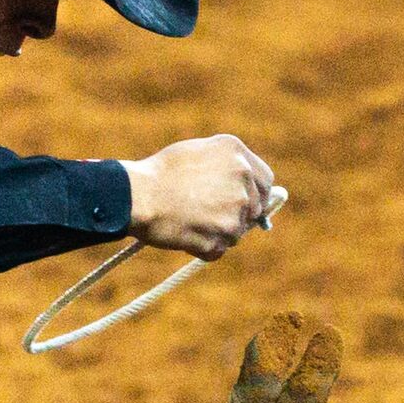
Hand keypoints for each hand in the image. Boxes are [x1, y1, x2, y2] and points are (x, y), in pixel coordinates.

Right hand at [121, 135, 278, 259]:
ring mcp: (235, 210)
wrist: (138, 196)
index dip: (254, 194)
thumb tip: (250, 187)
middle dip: (233, 216)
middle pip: (253, 210)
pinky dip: (203, 248)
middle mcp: (243, 180)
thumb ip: (228, 165)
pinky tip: (183, 234)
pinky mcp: (222, 236)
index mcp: (237, 154)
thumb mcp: (199, 153)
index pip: (265, 181)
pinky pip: (218, 250)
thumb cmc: (160, 174)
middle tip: (205, 215)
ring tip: (187, 221)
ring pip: (235, 232)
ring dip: (216, 233)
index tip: (242, 202)